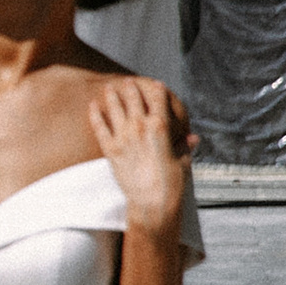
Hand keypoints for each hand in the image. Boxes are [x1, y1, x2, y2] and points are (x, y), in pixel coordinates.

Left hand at [87, 72, 193, 235]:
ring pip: (115, 107)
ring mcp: (123, 137)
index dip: (157, 89)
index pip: (158, 99)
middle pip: (134, 98)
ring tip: (109, 88)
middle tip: (127, 82)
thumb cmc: (170, 184)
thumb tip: (192, 138)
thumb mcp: (182, 161)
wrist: (151, 202)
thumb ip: (184, 146)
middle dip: (131, 88)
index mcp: (161, 126)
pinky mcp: (110, 149)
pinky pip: (100, 126)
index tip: (155, 83)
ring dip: (112, 96)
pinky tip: (93, 106)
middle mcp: (141, 127)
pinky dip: (95, 114)